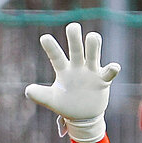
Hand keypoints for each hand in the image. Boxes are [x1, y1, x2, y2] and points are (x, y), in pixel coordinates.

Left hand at [25, 22, 118, 142]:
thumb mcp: (51, 101)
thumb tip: (27, 90)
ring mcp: (91, 72)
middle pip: (76, 49)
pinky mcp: (102, 81)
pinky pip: (108, 73)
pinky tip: (114, 67)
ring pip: (93, 55)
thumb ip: (40, 95)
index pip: (56, 56)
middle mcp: (77, 67)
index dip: (51, 48)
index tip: (44, 38)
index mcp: (64, 70)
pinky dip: (112, 69)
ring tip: (93, 37)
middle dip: (74, 38)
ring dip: (93, 46)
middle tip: (73, 26)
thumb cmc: (66, 104)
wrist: (83, 116)